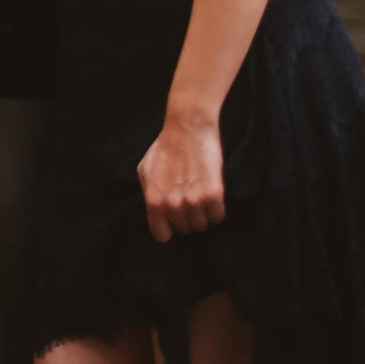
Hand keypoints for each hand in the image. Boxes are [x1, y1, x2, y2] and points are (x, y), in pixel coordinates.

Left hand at [138, 112, 225, 241]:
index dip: (168, 229)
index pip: (161, 235)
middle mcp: (173, 205)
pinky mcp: (213, 196)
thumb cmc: (165, 147)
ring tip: (200, 194)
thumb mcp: (146, 170)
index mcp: (154, 201)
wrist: (188, 128)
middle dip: (187, 217)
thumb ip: (149, 193)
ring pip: (202, 225)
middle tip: (189, 199)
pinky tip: (212, 193)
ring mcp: (193, 202)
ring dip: (203, 214)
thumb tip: (154, 211)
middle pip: (185, 229)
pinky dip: (217, 209)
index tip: (174, 222)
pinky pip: (218, 216)